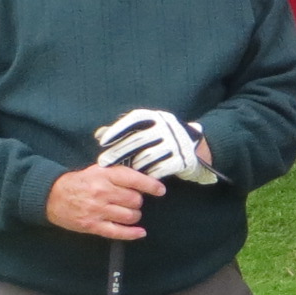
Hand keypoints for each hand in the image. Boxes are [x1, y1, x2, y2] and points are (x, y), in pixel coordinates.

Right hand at [46, 163, 162, 239]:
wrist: (52, 196)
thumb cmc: (78, 182)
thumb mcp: (96, 170)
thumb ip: (117, 174)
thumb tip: (142, 178)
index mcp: (104, 176)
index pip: (134, 180)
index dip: (151, 185)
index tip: (160, 190)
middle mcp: (102, 193)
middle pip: (135, 200)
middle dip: (137, 201)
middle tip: (131, 200)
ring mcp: (98, 211)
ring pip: (130, 216)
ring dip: (134, 215)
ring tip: (128, 212)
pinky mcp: (93, 226)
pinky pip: (118, 232)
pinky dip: (132, 233)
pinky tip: (140, 232)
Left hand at [94, 106, 218, 184]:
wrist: (196, 149)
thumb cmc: (164, 138)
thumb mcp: (149, 129)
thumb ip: (125, 130)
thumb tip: (99, 134)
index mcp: (158, 117)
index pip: (134, 120)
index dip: (117, 129)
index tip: (103, 141)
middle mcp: (167, 127)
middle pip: (137, 140)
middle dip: (118, 152)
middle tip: (103, 162)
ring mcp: (175, 144)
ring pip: (146, 157)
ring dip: (133, 166)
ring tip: (123, 172)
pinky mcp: (181, 159)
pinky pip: (159, 169)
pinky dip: (148, 174)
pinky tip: (141, 177)